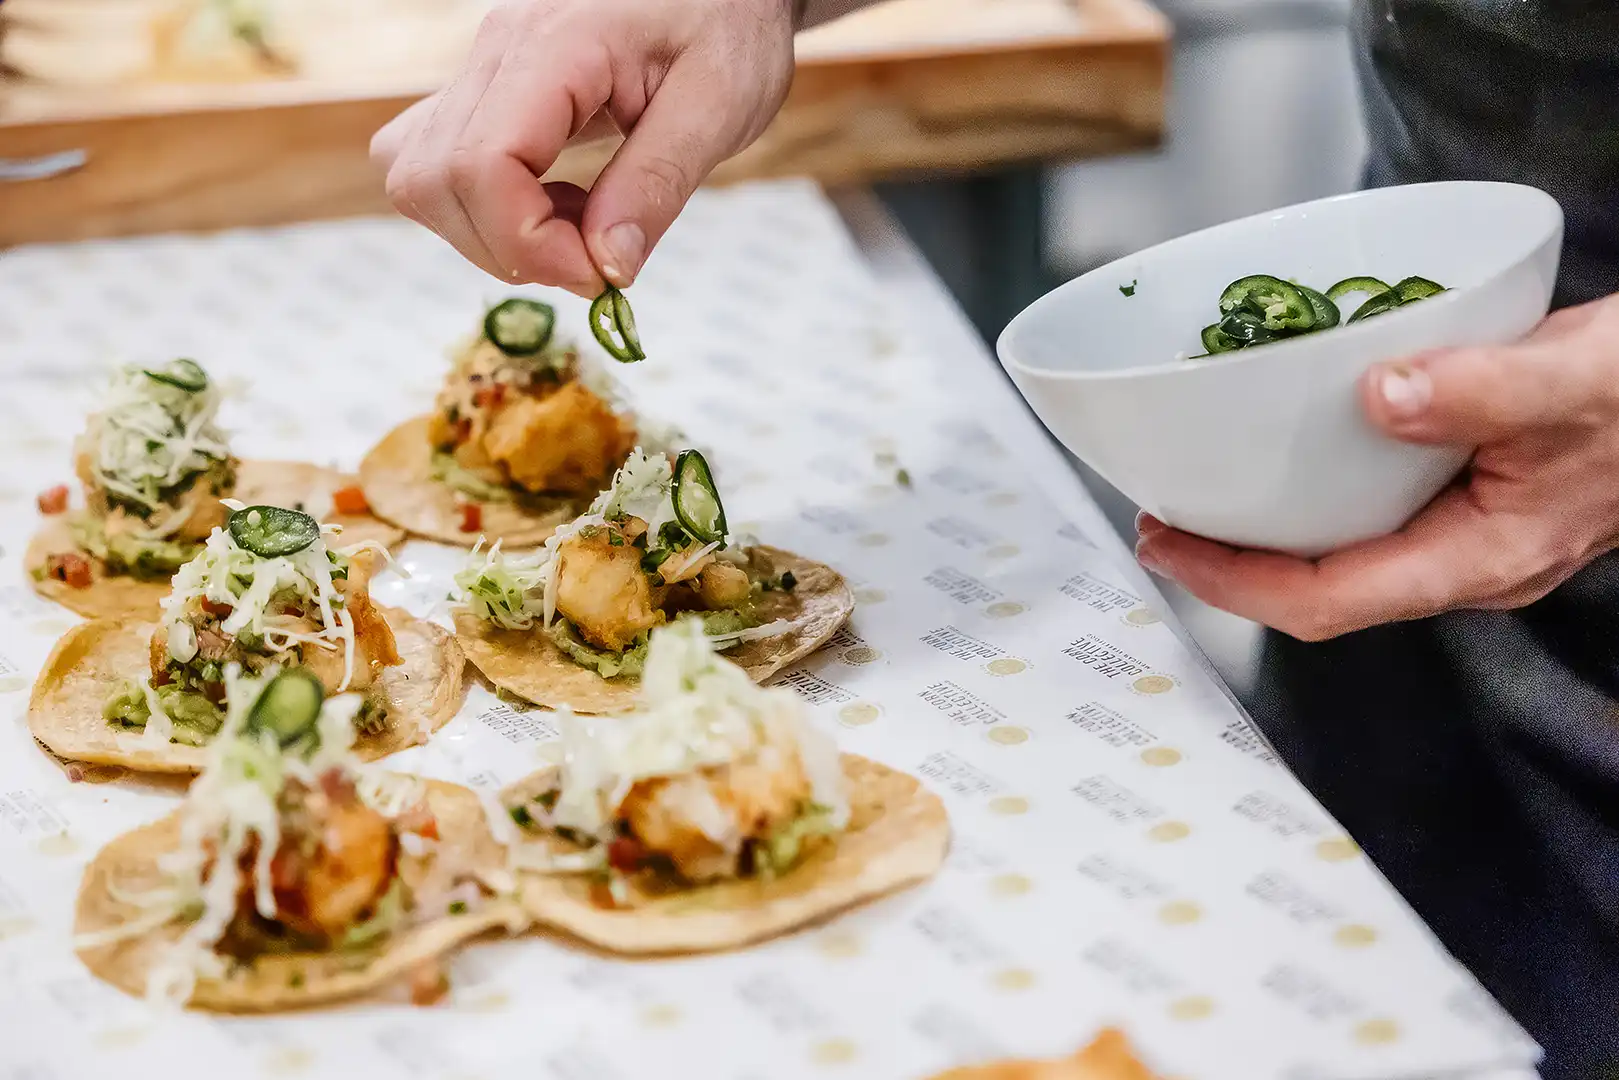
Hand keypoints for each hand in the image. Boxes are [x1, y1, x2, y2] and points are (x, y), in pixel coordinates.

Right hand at [370, 0, 795, 295]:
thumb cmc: (727, 25)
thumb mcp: (720, 106)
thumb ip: (657, 185)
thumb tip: (606, 265)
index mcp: (555, 45)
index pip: (483, 163)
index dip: (527, 242)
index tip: (597, 274)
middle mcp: (498, 49)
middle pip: (435, 179)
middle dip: (509, 248)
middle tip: (594, 259)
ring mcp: (481, 67)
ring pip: (420, 178)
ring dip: (491, 234)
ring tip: (577, 225)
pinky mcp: (484, 91)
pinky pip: (432, 161)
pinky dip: (479, 209)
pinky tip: (549, 204)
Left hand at [1134, 295, 1618, 640]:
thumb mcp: (1579, 376)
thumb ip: (1483, 389)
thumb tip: (1379, 396)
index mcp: (1480, 558)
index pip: (1329, 599)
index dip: (1236, 582)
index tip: (1166, 546)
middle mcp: (1466, 559)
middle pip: (1323, 586)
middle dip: (1234, 563)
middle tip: (1161, 522)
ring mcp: (1469, 531)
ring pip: (1347, 551)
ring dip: (1269, 529)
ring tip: (1202, 493)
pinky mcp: (1472, 494)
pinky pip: (1374, 510)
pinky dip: (1317, 491)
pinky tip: (1288, 453)